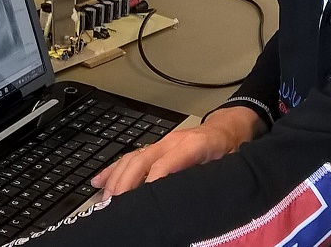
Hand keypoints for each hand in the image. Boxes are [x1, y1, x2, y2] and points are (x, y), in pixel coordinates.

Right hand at [90, 107, 262, 198]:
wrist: (229, 128)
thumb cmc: (231, 148)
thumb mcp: (229, 164)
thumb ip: (212, 177)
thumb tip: (199, 201)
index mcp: (194, 145)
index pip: (169, 162)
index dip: (154, 178)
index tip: (142, 196)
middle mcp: (173, 142)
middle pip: (143, 159)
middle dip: (126, 181)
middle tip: (115, 203)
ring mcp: (162, 143)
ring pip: (133, 158)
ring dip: (116, 178)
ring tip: (105, 198)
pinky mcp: (156, 147)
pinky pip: (131, 157)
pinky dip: (113, 169)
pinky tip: (99, 182)